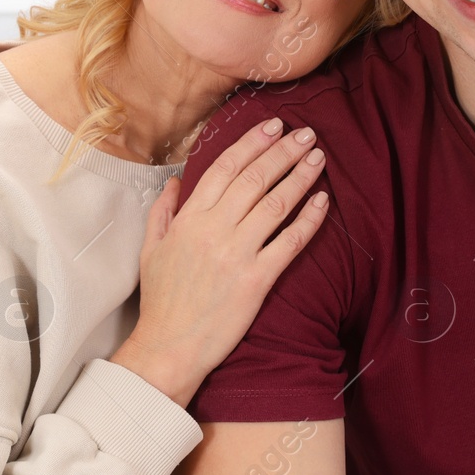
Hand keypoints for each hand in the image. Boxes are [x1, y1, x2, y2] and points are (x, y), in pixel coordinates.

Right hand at [110, 117, 328, 406]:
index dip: (252, 143)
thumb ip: (163, 211)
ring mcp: (237, 254)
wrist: (169, 348)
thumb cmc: (161, 301)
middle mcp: (214, 230)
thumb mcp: (151, 250)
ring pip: (276, 204)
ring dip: (300, 177)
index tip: (274, 127)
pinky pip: (289, 243)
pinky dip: (309, 220)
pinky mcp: (257, 280)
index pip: (225, 168)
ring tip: (318, 159)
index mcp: (188, 219)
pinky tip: (323, 202)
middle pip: (255, 179)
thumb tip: (175, 181)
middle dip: (283, 152)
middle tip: (306, 134)